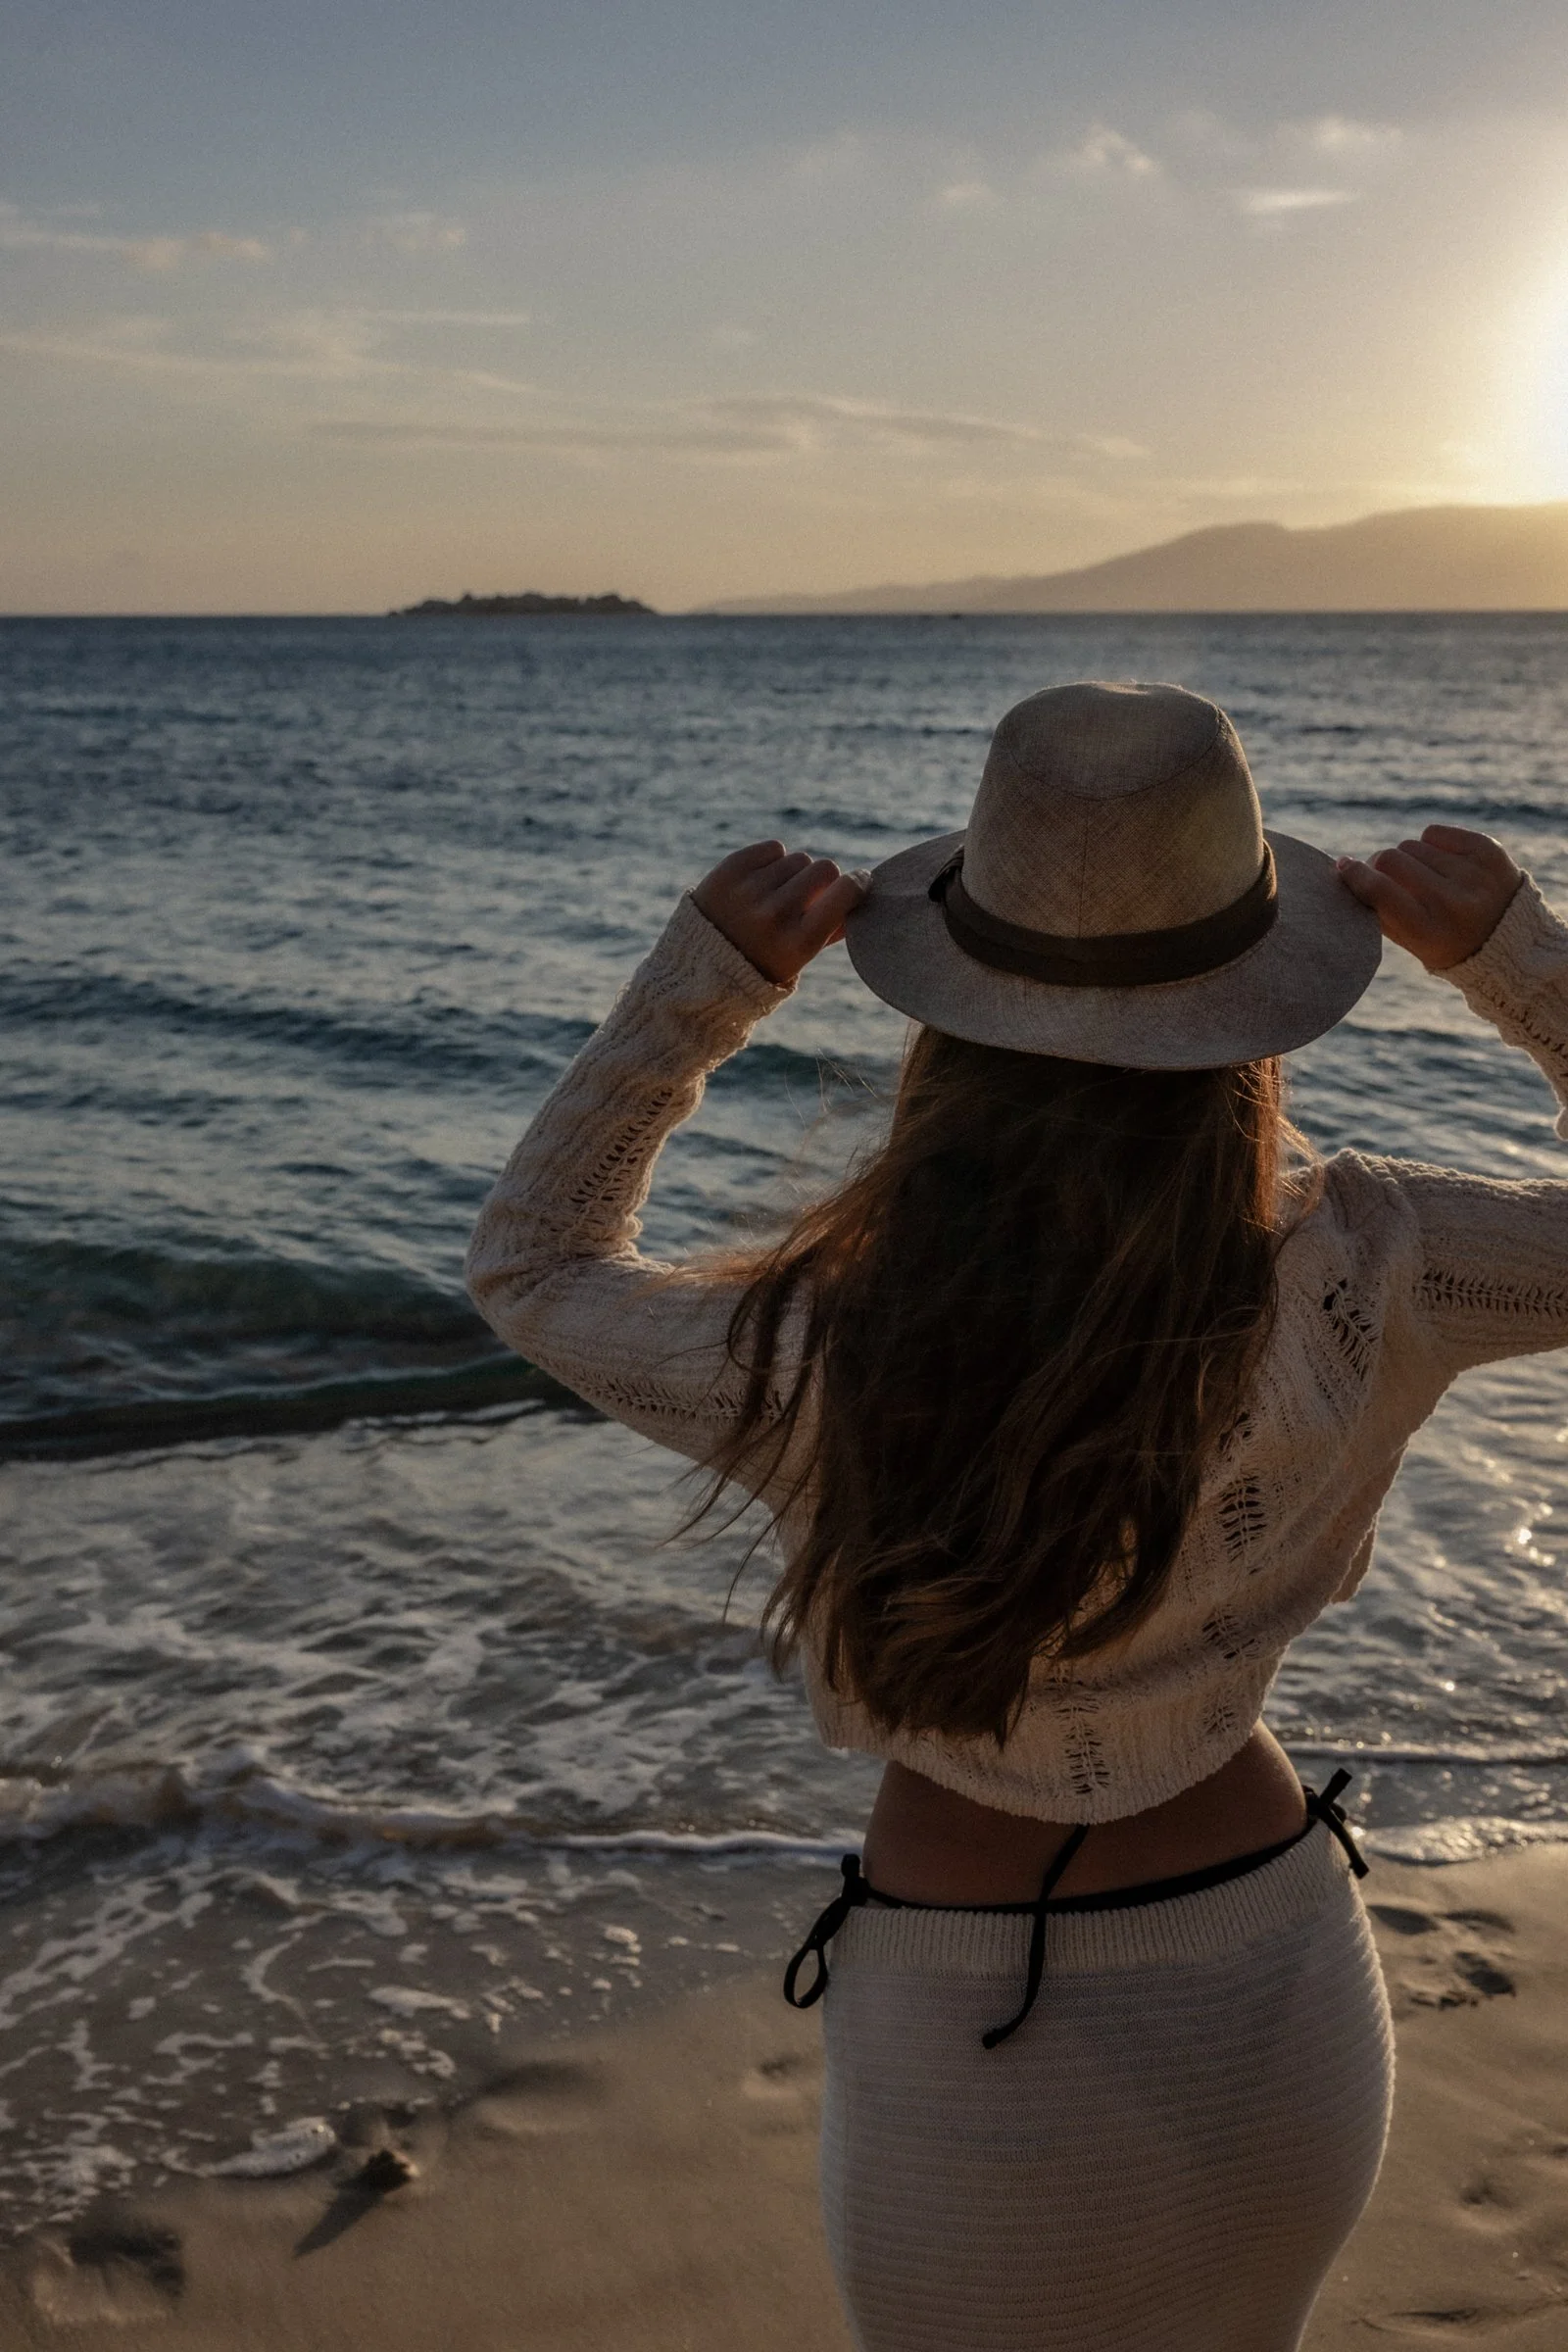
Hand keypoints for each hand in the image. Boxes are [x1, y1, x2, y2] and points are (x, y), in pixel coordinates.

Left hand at [692, 841, 869, 984]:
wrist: (699, 966)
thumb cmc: (761, 964)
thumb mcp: (799, 960)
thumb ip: (833, 930)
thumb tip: (863, 895)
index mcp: (798, 943)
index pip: (844, 892)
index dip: (857, 882)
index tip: (859, 881)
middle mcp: (774, 916)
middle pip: (823, 868)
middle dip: (822, 879)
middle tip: (808, 894)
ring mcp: (749, 892)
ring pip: (797, 858)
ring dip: (794, 873)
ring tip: (777, 894)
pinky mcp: (729, 871)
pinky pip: (773, 848)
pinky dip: (772, 862)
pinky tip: (761, 882)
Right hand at [1336, 825, 1521, 971]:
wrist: (1512, 942)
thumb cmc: (1446, 943)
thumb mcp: (1412, 942)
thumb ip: (1378, 910)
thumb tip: (1346, 868)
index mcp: (1430, 933)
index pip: (1380, 891)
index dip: (1355, 875)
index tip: (1343, 866)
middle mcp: (1454, 902)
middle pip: (1391, 859)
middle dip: (1381, 865)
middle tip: (1387, 877)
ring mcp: (1474, 874)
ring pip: (1411, 845)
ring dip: (1409, 859)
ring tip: (1426, 878)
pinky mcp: (1488, 850)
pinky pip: (1435, 833)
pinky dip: (1431, 845)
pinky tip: (1443, 864)